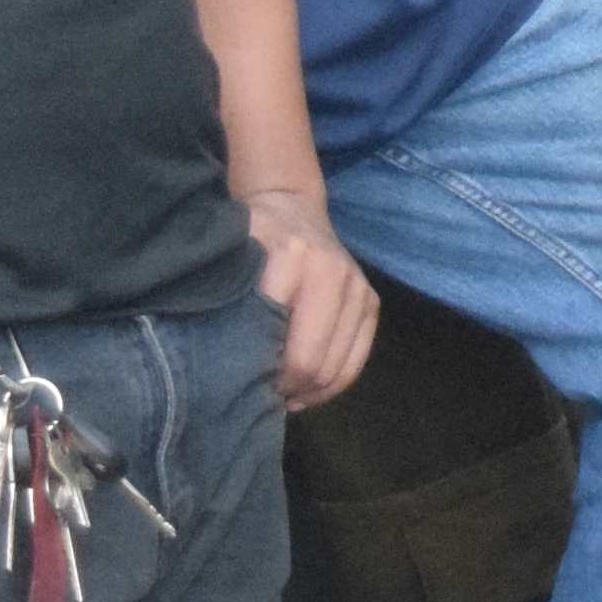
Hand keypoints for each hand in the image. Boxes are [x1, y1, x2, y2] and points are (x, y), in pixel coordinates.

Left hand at [244, 190, 383, 407]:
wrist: (290, 208)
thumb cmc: (249, 242)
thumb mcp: (230, 266)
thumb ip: (231, 309)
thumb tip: (232, 373)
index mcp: (296, 260)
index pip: (287, 348)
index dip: (263, 378)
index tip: (241, 383)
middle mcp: (336, 273)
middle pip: (314, 364)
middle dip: (285, 388)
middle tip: (258, 392)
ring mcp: (359, 289)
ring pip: (337, 370)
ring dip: (307, 391)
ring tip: (279, 392)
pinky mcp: (371, 302)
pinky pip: (356, 362)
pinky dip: (330, 386)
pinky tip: (304, 390)